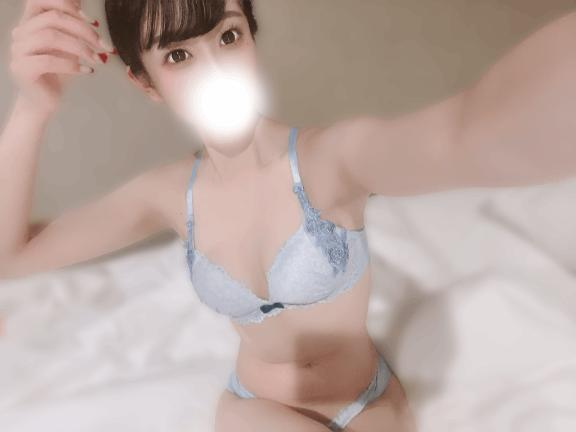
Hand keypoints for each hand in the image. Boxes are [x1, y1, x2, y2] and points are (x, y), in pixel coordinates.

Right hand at [8, 0, 111, 115]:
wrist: (45, 101)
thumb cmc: (59, 73)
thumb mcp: (70, 46)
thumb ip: (74, 28)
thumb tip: (90, 15)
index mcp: (30, 22)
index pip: (43, 0)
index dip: (69, 6)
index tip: (93, 22)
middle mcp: (21, 32)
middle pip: (53, 18)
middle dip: (84, 30)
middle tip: (104, 45)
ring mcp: (18, 50)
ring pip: (51, 37)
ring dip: (81, 47)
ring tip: (98, 59)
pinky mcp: (21, 68)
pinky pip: (48, 60)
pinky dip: (72, 65)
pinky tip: (88, 71)